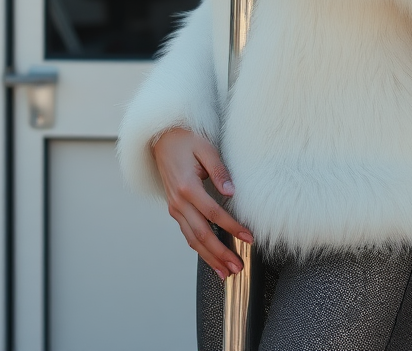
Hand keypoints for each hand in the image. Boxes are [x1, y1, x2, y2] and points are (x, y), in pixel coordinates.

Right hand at [152, 127, 253, 279]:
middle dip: (221, 253)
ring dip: (210, 258)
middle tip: (238, 268)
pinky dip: (199, 248)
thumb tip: (231, 192)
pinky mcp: (175, 209)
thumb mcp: (205, 147)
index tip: (249, 237)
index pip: (213, 213)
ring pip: (192, 239)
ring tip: (226, 272)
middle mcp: (178, 201)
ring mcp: (174, 207)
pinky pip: (187, 233)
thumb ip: (219, 170)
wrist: (162, 138)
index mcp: (187, 186)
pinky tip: (211, 258)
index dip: (232, 227)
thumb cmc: (185, 140)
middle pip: (201, 234)